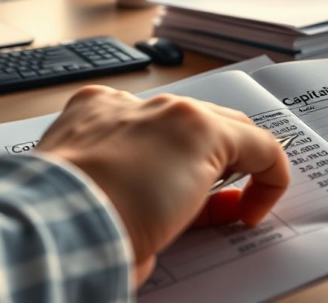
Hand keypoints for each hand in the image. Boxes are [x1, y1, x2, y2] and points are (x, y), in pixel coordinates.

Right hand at [37, 85, 289, 284]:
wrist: (58, 217)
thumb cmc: (60, 219)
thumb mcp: (87, 198)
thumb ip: (118, 191)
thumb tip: (154, 223)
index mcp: (89, 117)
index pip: (147, 132)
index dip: (171, 166)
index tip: (178, 202)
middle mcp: (128, 105)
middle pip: (188, 123)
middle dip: (209, 161)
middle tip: (220, 202)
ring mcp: (166, 112)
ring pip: (224, 128)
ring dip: (237, 165)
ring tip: (244, 205)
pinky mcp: (204, 131)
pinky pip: (259, 147)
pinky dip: (270, 175)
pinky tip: (257, 209)